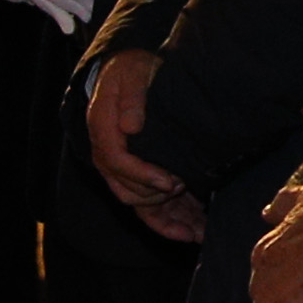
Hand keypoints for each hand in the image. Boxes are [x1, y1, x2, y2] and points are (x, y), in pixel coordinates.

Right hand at [86, 51, 185, 215]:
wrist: (126, 71)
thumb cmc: (130, 70)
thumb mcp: (130, 74)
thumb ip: (131, 97)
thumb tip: (131, 127)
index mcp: (103, 131)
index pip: (119, 163)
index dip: (144, 176)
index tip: (170, 182)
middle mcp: (108, 157)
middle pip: (129, 192)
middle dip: (161, 205)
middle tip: (194, 209)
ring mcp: (122, 170)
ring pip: (142, 206)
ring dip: (170, 221)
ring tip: (200, 232)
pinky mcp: (138, 176)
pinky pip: (149, 206)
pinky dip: (169, 220)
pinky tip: (194, 229)